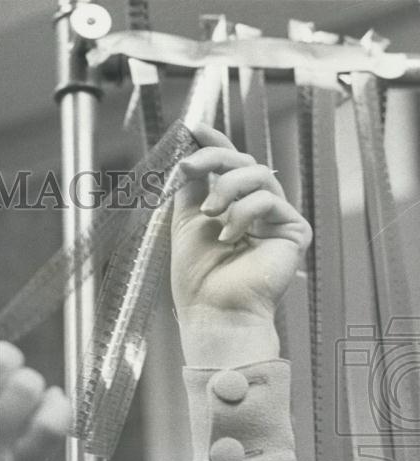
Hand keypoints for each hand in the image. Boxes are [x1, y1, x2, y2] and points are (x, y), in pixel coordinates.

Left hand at [171, 123, 312, 366]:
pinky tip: (231, 236)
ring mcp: (277, 220)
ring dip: (227, 188)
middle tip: (189, 166)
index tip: (194, 128)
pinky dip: (244, 213)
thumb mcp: (186, 222)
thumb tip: (186, 156)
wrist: (212, 310)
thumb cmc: (197, 277)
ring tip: (210, 213)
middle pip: (244, 163)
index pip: (228, 167)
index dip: (214, 145)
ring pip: (258, 175)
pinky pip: (269, 200)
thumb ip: (190, 189)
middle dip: (214, 158)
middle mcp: (256, 211)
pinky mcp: (294, 231)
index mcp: (230, 208)